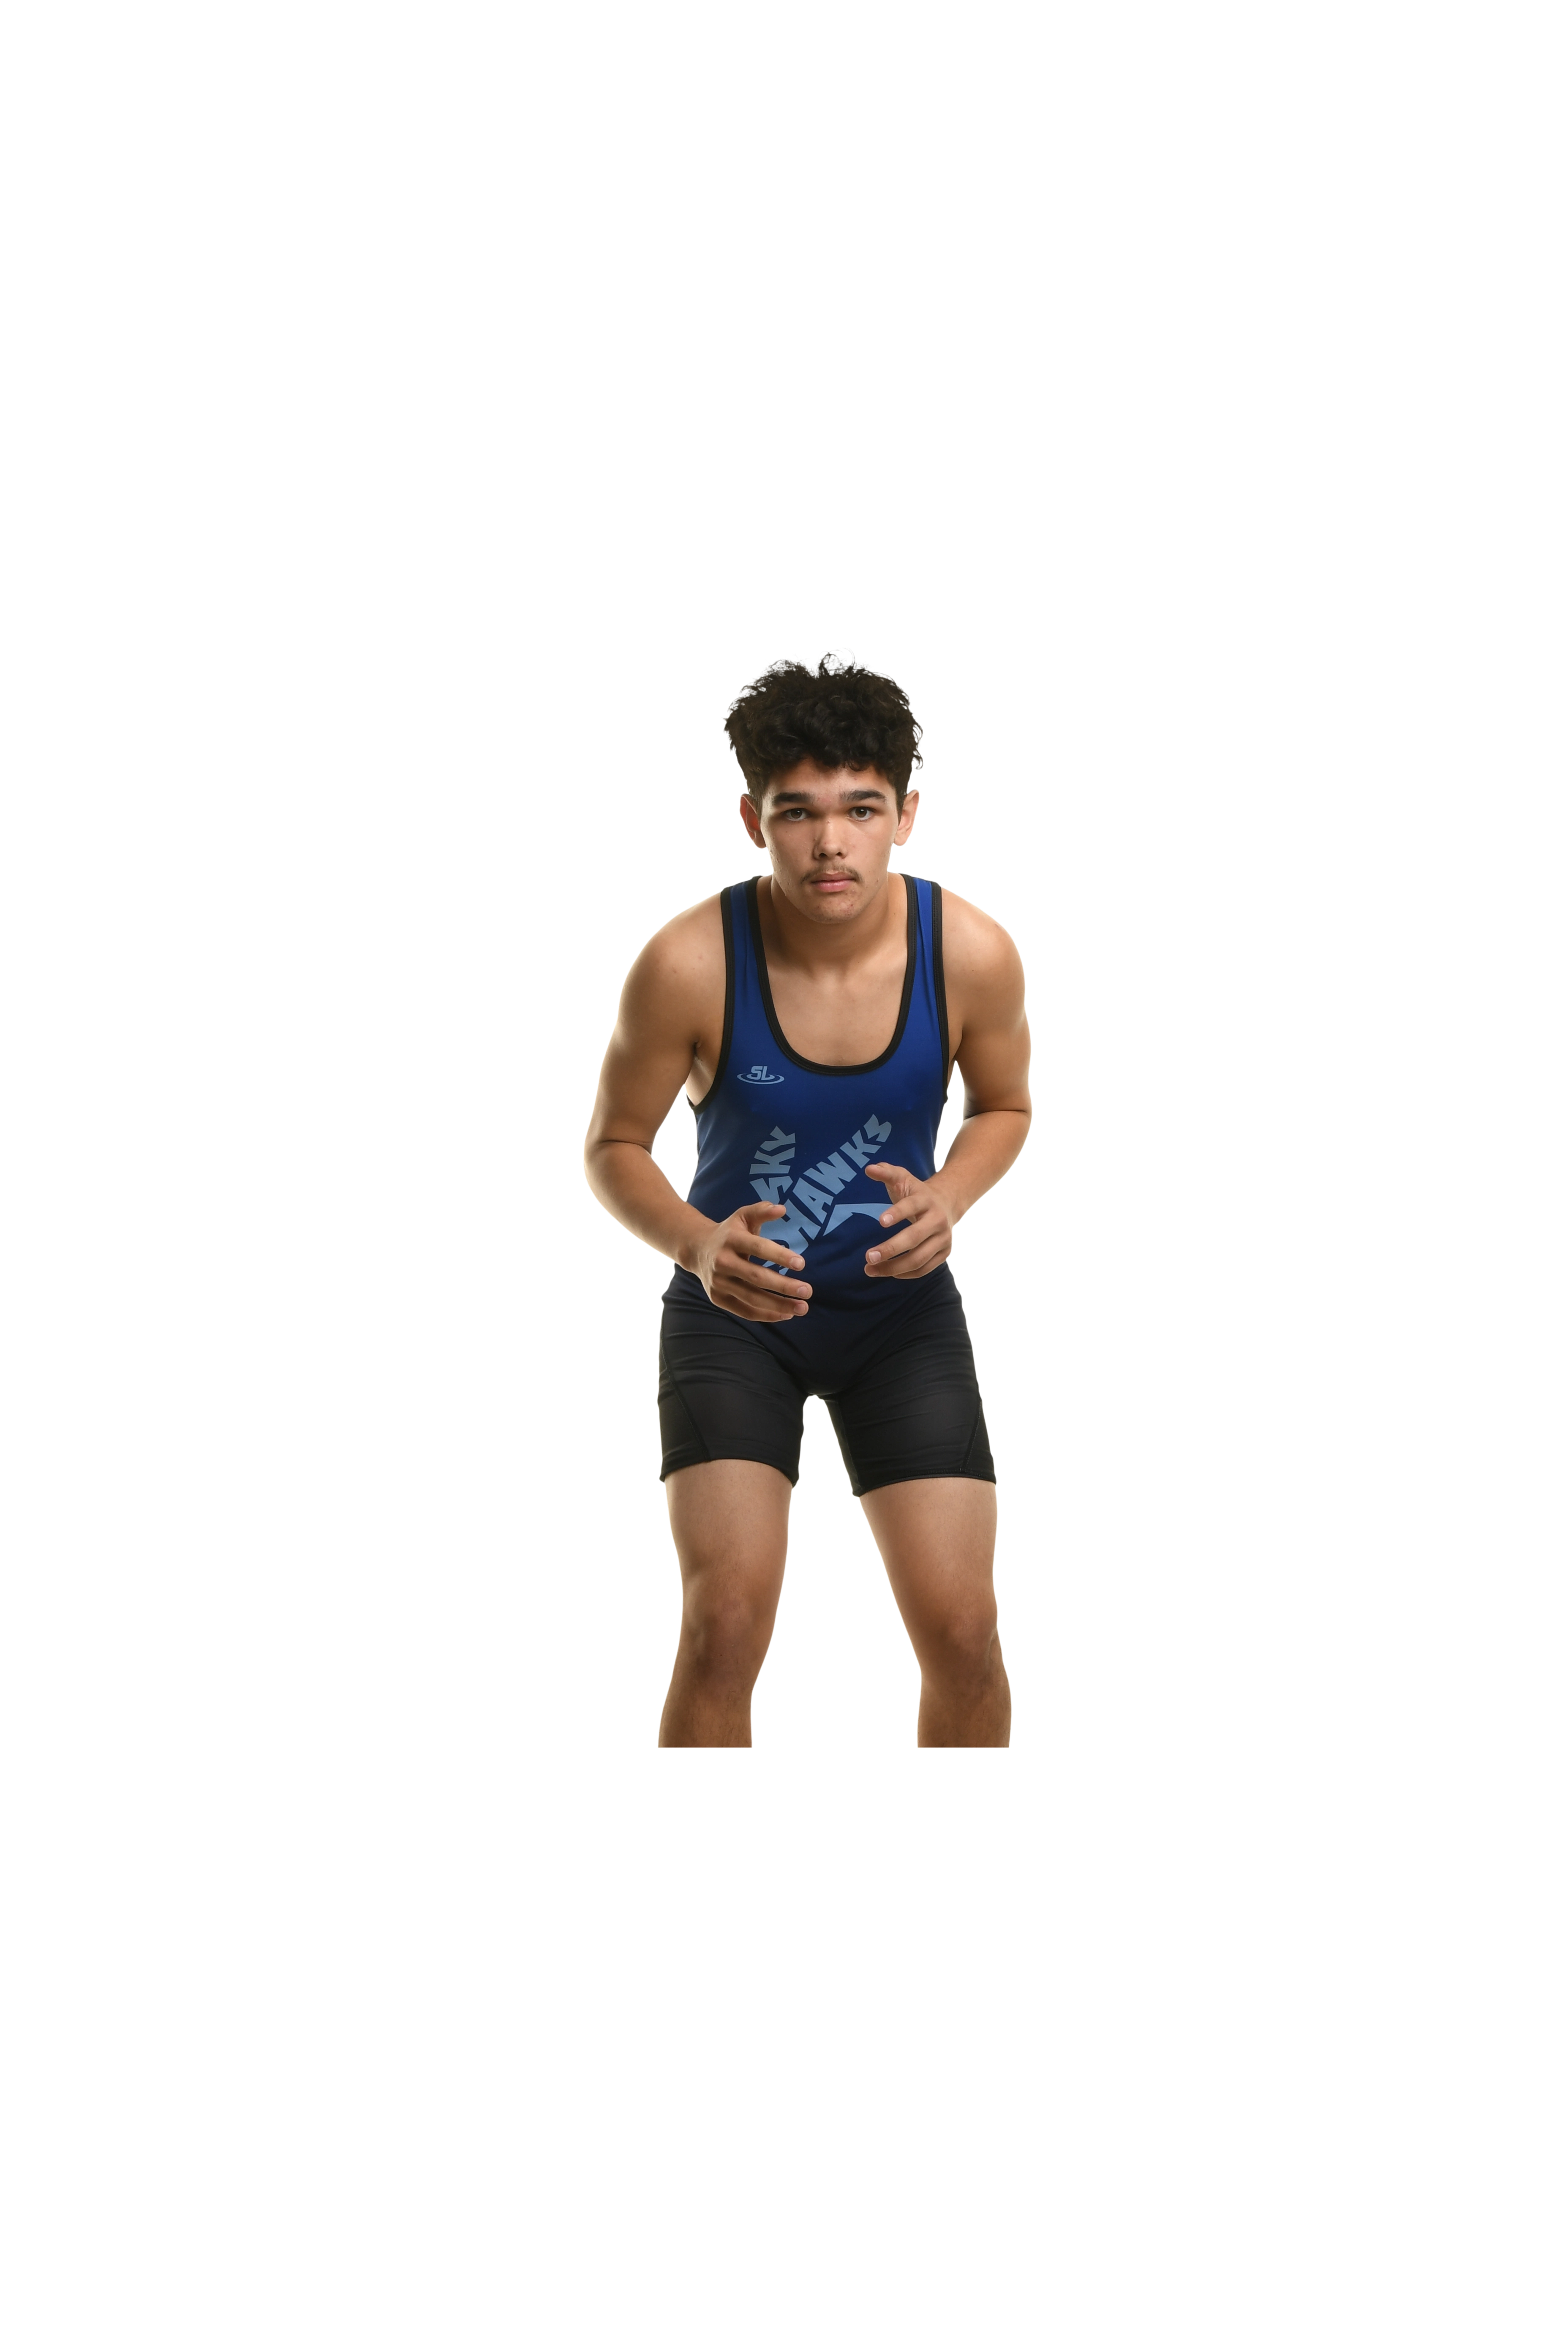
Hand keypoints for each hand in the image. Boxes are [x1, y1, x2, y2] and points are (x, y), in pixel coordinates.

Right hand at [687, 1199, 812, 1321]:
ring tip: (802, 1308)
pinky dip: (766, 1314)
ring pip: (751, 1298)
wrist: (696, 1249)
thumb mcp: (742, 1216)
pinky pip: (744, 1310)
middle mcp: (722, 1262)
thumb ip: (761, 1211)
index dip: (779, 1256)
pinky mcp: (717, 1298)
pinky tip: (786, 1314)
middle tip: (807, 1291)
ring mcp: (719, 1282)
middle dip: (784, 1286)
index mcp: (731, 1239)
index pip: (758, 1248)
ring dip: (779, 1305)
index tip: (802, 1264)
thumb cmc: (729, 1232)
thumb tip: (782, 1209)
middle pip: (756, 1277)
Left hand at [861, 1162, 956, 1279]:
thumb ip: (887, 1172)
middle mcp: (938, 1220)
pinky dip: (906, 1274)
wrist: (949, 1203)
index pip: (911, 1206)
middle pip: (914, 1238)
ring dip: (894, 1267)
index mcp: (926, 1199)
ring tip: (871, 1269)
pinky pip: (924, 1269)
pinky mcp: (945, 1253)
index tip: (880, 1221)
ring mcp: (944, 1238)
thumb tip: (869, 1169)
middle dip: (891, 1249)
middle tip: (868, 1257)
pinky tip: (889, 1273)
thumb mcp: (903, 1178)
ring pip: (919, 1258)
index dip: (897, 1213)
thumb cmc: (918, 1192)